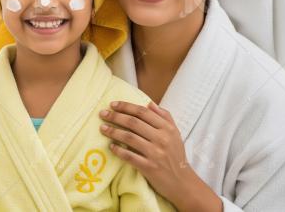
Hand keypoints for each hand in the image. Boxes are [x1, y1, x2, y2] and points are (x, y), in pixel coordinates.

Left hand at [99, 101, 220, 211]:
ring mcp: (155, 153)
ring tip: (102, 128)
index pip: (143, 112)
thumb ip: (164, 116)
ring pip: (129, 137)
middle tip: (102, 114)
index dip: (126, 106)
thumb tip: (148, 103)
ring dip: (113, 132)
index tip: (112, 104)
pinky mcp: (149, 167)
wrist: (182, 182)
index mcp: (167, 128)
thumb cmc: (176, 155)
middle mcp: (162, 139)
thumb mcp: (175, 133)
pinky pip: (129, 156)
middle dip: (115, 116)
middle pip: (134, 123)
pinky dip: (118, 150)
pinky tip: (111, 146)